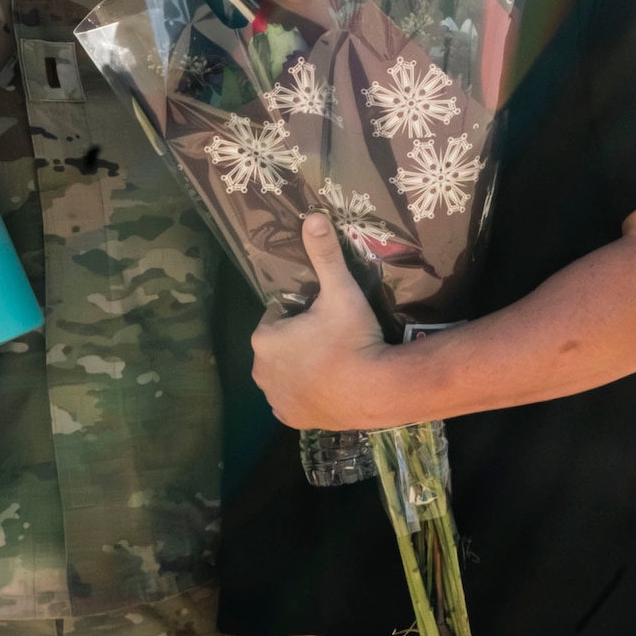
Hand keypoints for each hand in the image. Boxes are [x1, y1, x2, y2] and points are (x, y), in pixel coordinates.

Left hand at [249, 214, 398, 429]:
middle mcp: (260, 371)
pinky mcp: (290, 419)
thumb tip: (312, 216)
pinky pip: (292, 399)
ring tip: (333, 360)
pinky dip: (305, 392)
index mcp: (264, 339)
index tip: (323, 314)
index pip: (277, 315)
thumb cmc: (352, 339)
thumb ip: (324, 255)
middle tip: (332, 335)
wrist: (376, 391)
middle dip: (297, 339)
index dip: (300, 311)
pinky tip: (327, 386)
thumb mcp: (340, 292)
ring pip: (284, 372)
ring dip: (300, 366)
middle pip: (278, 345)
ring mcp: (275, 399)